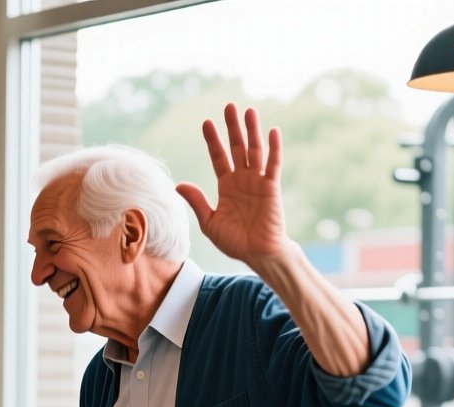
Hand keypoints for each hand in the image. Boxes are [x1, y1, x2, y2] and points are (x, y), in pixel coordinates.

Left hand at [176, 104, 293, 267]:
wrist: (257, 254)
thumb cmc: (235, 241)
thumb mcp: (209, 222)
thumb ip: (197, 202)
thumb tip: (179, 184)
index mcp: (226, 186)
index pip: (219, 157)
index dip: (213, 140)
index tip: (206, 123)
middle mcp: (242, 179)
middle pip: (236, 147)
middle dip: (232, 127)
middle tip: (229, 106)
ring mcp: (258, 182)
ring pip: (254, 151)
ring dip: (252, 131)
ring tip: (249, 111)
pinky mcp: (272, 188)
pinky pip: (273, 165)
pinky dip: (274, 148)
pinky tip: (272, 131)